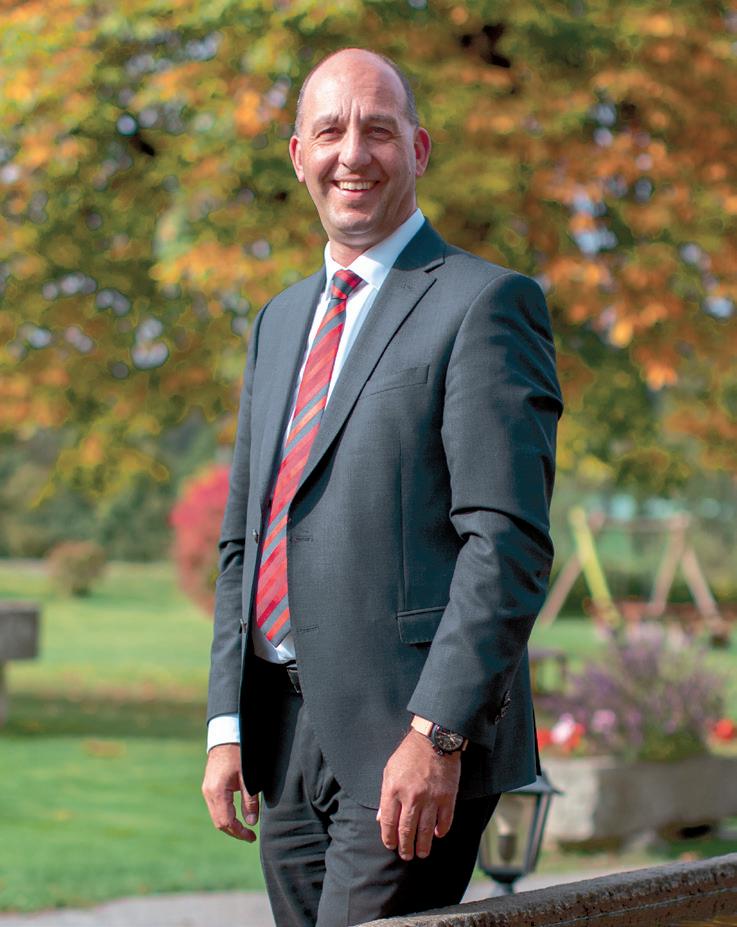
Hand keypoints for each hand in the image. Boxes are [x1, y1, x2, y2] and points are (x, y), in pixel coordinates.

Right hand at [202, 743, 258, 841]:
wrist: (226, 737)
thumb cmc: (239, 754)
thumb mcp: (248, 777)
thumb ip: (249, 800)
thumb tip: (251, 822)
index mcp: (217, 792)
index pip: (226, 821)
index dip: (239, 832)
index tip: (252, 837)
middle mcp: (208, 793)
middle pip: (219, 822)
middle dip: (234, 832)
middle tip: (250, 836)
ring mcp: (207, 791)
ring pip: (216, 816)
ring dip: (229, 825)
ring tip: (245, 829)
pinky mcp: (209, 788)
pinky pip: (215, 808)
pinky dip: (225, 815)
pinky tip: (236, 816)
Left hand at [377, 729, 460, 860]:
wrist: (433, 739)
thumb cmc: (409, 754)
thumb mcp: (389, 771)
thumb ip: (384, 796)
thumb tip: (381, 818)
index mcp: (393, 789)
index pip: (388, 822)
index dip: (389, 838)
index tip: (391, 845)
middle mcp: (411, 797)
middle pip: (407, 831)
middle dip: (406, 847)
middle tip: (407, 856)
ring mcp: (431, 798)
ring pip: (426, 831)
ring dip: (423, 845)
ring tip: (422, 853)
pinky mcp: (447, 797)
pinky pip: (445, 821)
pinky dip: (441, 831)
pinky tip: (438, 835)